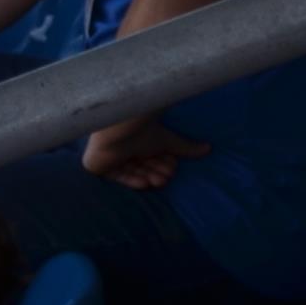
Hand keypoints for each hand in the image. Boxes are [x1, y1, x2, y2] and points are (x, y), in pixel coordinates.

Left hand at [85, 115, 208, 188]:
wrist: (122, 122)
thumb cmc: (143, 128)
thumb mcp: (167, 141)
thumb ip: (185, 147)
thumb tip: (208, 148)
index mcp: (137, 145)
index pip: (151, 161)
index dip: (163, 164)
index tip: (172, 164)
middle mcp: (123, 151)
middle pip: (142, 168)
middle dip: (156, 172)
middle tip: (166, 174)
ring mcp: (109, 158)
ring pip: (132, 174)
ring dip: (147, 177)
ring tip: (158, 178)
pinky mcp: (96, 165)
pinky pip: (116, 178)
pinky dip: (131, 181)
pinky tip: (143, 182)